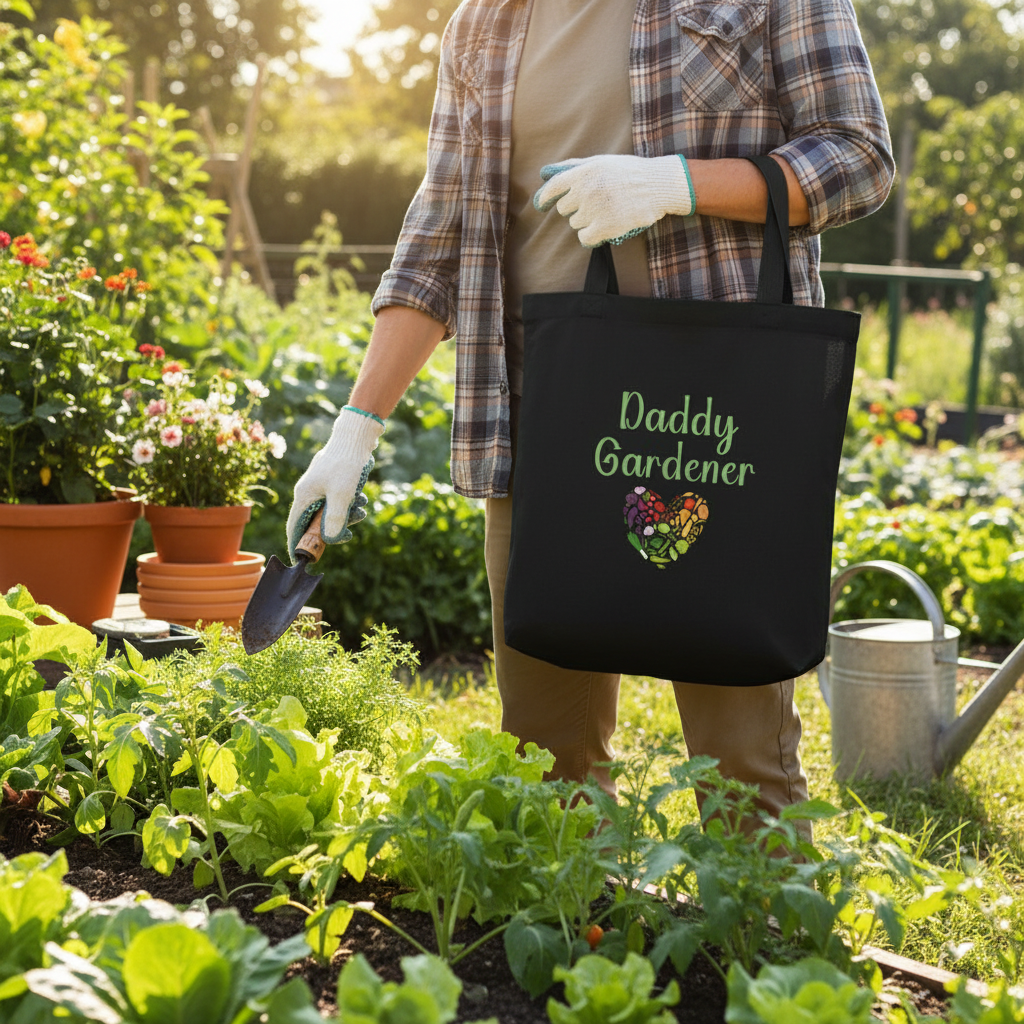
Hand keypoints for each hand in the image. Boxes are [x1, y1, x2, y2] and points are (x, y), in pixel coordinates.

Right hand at [286, 405, 384, 561]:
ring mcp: (320, 487)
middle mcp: (309, 493)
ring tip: (361, 509)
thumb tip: (330, 541)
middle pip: (315, 523)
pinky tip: (362, 500)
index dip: (297, 545)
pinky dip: (350, 505)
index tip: (303, 561)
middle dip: (334, 529)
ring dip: (347, 516)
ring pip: (331, 513)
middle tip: (349, 532)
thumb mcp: (342, 496)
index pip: (294, 527)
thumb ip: (334, 519)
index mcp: (304, 496)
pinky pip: (339, 503)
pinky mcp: (333, 483)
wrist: (356, 438)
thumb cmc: (346, 465)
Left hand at [533, 154, 694, 246]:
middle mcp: (586, 190)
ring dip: (587, 221)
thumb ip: (572, 167)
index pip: (554, 187)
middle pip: (564, 209)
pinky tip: (602, 229)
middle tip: (595, 204)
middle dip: (575, 208)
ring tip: (606, 212)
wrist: (658, 185)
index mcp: (584, 172)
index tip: (541, 205)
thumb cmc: (629, 172)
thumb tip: (545, 172)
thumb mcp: (601, 161)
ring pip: (575, 224)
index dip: (545, 197)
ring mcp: (595, 209)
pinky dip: (591, 236)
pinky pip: (584, 238)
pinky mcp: (604, 227)